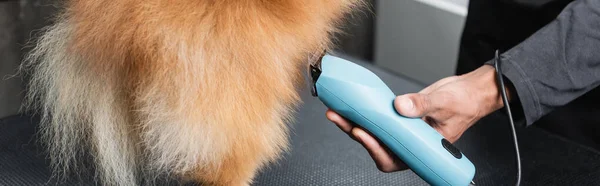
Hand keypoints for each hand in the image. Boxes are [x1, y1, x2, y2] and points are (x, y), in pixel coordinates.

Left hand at [326, 65, 506, 171]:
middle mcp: (410, 142)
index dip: (375, 149)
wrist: (471, 90)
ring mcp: (404, 130)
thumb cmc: (466, 102)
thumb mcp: (445, 102)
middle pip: (377, 146)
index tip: (363, 133)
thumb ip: (422, 105)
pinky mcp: (399, 116)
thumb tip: (400, 106)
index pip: (394, 158)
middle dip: (355, 133)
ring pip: (374, 132)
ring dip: (354, 123)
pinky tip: (353, 104)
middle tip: (338, 117)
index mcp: (423, 148)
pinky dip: (365, 112)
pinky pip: (379, 118)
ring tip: (337, 112)